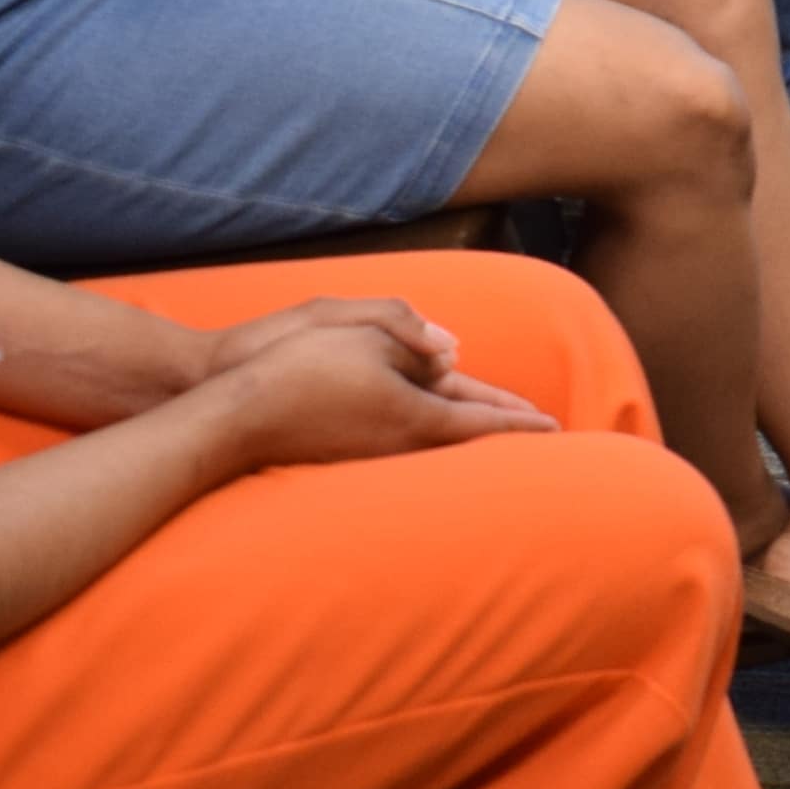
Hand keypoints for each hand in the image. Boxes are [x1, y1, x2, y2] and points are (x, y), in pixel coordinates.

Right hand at [204, 311, 555, 470]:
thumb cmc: (300, 367)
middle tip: (540, 433)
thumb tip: (451, 353)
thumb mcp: (365, 332)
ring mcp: (372, 455)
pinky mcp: (345, 456)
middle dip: (502, 430)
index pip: (482, 419)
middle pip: (465, 436)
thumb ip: (415, 338)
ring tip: (494, 428)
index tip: (555, 429)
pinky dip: (433, 434)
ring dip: (469, 433)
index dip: (520, 421)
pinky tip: (429, 429)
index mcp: (415, 415)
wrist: (234, 415)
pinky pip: (405, 441)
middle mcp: (401, 443)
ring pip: (436, 441)